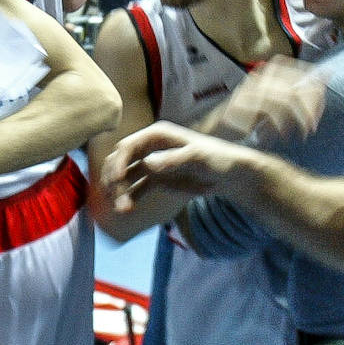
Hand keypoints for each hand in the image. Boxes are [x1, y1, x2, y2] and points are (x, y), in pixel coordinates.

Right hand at [99, 121, 259, 213]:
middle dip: (114, 178)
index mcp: (156, 135)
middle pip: (120, 160)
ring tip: (123, 209)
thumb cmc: (218, 159)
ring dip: (119, 191)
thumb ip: (174, 160)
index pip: (128, 146)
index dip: (118, 161)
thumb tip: (148, 163)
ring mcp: (151, 163)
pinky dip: (129, 197)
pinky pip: (135, 188)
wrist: (230, 175)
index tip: (117, 180)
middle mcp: (149, 147)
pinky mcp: (155, 179)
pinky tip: (126, 209)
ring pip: (125, 176)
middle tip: (115, 197)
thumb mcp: (198, 158)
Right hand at [209, 55, 326, 143]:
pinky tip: (283, 136)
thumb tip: (316, 89)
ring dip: (301, 117)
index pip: (289, 66)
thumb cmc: (239, 123)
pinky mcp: (241, 107)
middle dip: (311, 103)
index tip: (320, 95)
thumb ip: (284, 98)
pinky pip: (272, 112)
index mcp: (260, 76)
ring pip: (287, 98)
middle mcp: (255, 80)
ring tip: (304, 132)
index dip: (309, 77)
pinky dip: (282, 125)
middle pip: (294, 84)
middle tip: (314, 122)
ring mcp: (248, 93)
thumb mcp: (264, 106)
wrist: (209, 134)